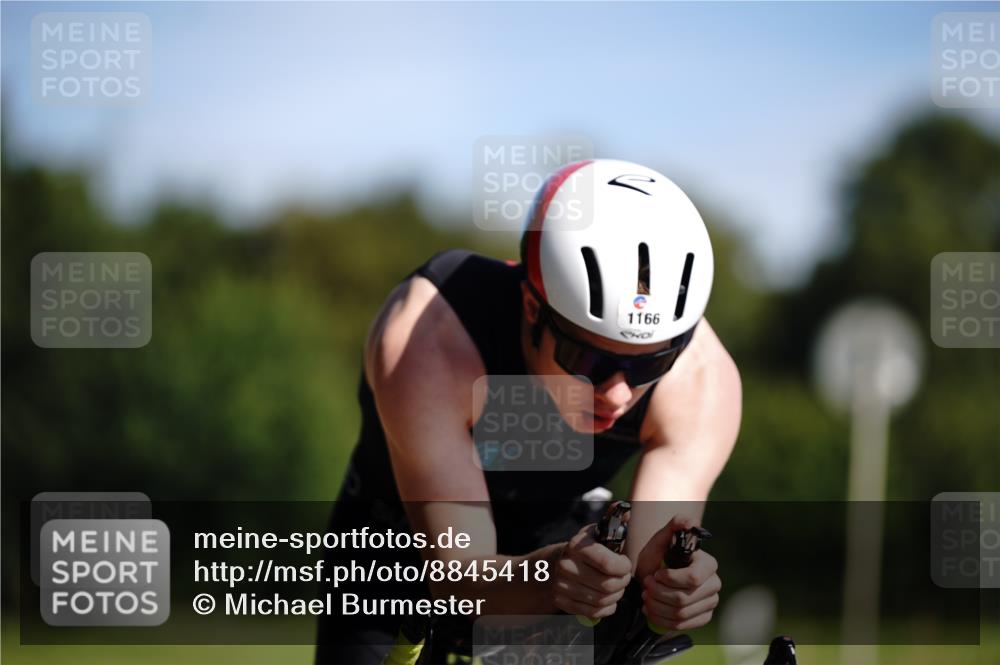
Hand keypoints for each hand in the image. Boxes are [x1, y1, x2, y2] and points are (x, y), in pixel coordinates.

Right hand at [551, 523, 631, 619]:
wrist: (554, 565)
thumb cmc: (584, 549)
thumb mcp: (597, 533)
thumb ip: (615, 523)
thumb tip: (629, 512)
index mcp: (577, 546)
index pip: (609, 564)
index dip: (624, 567)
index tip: (625, 564)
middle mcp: (566, 566)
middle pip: (608, 585)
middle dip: (623, 583)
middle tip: (624, 577)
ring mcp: (562, 585)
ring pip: (603, 600)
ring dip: (616, 596)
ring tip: (616, 587)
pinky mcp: (562, 602)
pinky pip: (594, 612)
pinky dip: (607, 608)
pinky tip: (608, 598)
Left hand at [637, 516, 720, 630]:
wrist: (654, 576)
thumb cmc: (658, 556)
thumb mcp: (661, 539)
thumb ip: (675, 525)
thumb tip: (690, 522)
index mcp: (708, 564)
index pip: (692, 578)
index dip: (670, 579)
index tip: (655, 574)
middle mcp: (713, 584)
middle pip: (683, 599)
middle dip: (658, 594)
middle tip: (646, 586)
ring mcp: (710, 602)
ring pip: (680, 614)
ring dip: (657, 607)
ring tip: (647, 597)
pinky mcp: (702, 617)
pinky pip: (682, 625)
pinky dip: (662, 620)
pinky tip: (652, 610)